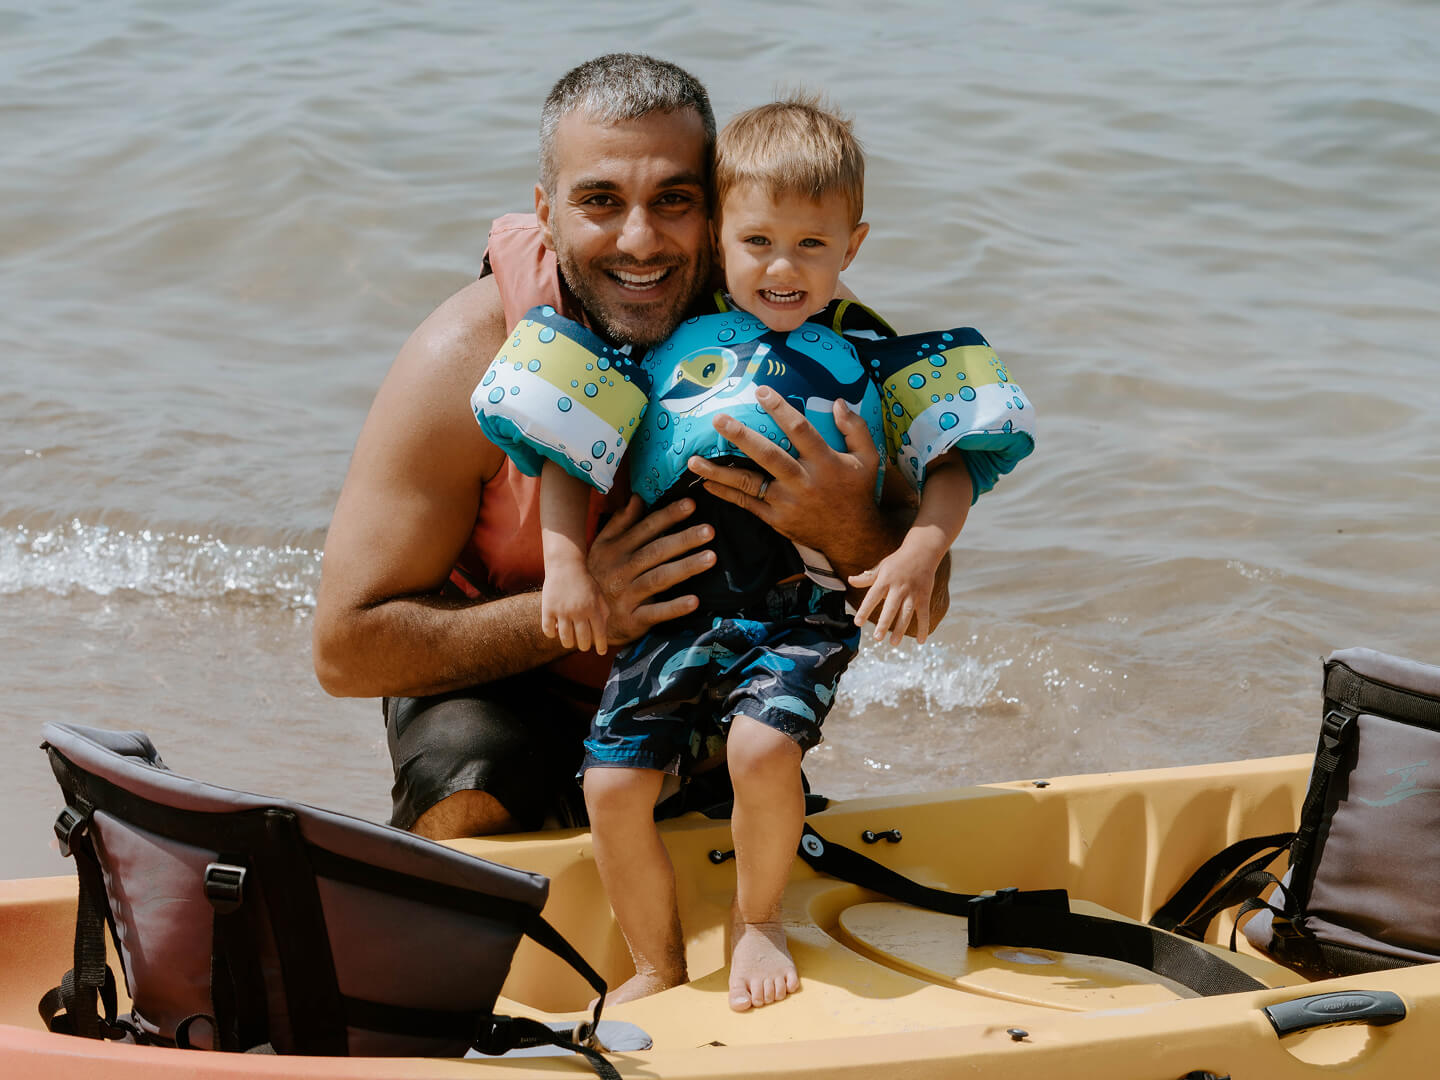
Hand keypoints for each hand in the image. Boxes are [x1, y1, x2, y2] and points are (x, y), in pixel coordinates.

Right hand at [541, 562, 609, 654]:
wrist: (565, 565)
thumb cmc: (584, 581)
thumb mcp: (599, 594)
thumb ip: (603, 612)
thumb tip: (602, 631)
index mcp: (593, 608)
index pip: (599, 633)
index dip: (601, 645)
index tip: (601, 652)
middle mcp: (578, 611)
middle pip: (582, 640)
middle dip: (584, 646)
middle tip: (583, 645)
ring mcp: (562, 611)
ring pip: (565, 639)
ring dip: (569, 643)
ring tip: (570, 641)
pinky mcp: (548, 608)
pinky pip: (548, 630)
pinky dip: (552, 634)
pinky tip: (555, 630)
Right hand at [586, 496, 715, 646]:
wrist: (581, 618)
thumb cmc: (599, 577)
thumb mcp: (602, 547)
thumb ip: (621, 523)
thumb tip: (637, 497)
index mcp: (615, 550)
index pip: (646, 529)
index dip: (668, 516)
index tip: (691, 505)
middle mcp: (621, 570)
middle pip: (656, 551)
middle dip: (683, 540)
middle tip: (709, 530)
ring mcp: (626, 595)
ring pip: (659, 578)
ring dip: (685, 567)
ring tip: (710, 558)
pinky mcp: (633, 619)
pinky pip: (656, 613)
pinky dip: (674, 607)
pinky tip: (694, 601)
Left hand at [686, 387, 881, 559]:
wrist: (852, 536)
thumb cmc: (858, 491)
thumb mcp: (867, 459)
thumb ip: (856, 429)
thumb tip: (837, 402)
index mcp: (825, 462)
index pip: (800, 430)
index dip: (780, 409)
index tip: (760, 390)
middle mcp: (803, 481)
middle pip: (768, 455)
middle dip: (741, 437)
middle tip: (717, 419)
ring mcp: (786, 502)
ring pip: (749, 483)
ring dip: (719, 471)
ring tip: (692, 460)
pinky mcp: (776, 519)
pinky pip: (746, 504)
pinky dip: (725, 494)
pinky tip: (705, 483)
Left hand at [848, 543, 942, 644]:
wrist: (922, 551)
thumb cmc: (898, 560)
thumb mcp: (881, 567)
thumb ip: (867, 578)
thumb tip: (850, 580)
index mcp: (885, 580)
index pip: (872, 597)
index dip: (864, 610)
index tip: (858, 623)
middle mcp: (898, 588)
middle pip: (890, 608)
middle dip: (884, 623)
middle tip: (877, 638)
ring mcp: (912, 593)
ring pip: (906, 614)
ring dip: (901, 629)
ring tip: (893, 643)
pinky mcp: (924, 596)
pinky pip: (924, 614)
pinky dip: (923, 628)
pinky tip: (920, 641)